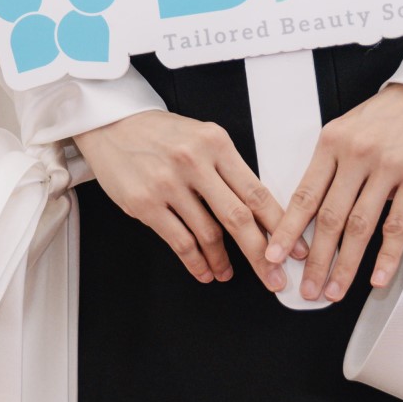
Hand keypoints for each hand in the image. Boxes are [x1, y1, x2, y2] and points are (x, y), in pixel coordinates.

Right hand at [73, 111, 287, 288]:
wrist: (110, 124)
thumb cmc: (159, 133)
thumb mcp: (200, 137)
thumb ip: (227, 169)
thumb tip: (258, 213)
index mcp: (215, 143)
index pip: (256, 192)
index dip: (279, 226)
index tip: (293, 249)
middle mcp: (192, 162)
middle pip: (238, 218)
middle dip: (261, 255)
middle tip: (274, 278)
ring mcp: (166, 183)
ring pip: (208, 234)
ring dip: (223, 261)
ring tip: (228, 272)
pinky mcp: (144, 203)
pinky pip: (179, 241)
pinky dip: (195, 262)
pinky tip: (203, 270)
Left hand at [263, 84, 402, 302]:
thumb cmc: (389, 115)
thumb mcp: (347, 129)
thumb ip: (330, 164)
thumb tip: (309, 205)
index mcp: (330, 143)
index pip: (303, 195)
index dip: (286, 229)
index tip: (272, 254)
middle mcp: (355, 156)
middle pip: (328, 217)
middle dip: (314, 258)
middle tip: (305, 288)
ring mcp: (387, 168)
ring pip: (360, 226)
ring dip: (345, 264)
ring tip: (333, 290)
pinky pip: (398, 224)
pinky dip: (386, 256)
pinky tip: (376, 278)